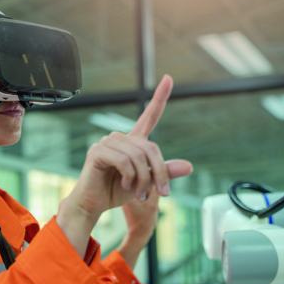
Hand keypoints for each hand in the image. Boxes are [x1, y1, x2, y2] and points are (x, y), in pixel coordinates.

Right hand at [57, 75, 191, 257]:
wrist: (95, 204)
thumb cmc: (117, 191)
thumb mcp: (147, 183)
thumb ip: (165, 172)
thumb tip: (189, 166)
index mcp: (133, 142)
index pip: (149, 116)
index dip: (160, 98)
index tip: (168, 78)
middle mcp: (120, 138)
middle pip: (151, 148)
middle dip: (160, 172)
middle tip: (161, 193)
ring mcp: (107, 143)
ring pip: (139, 156)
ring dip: (144, 179)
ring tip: (139, 193)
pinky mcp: (98, 152)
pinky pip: (124, 161)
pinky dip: (130, 177)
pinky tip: (126, 185)